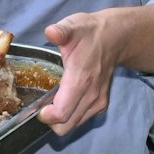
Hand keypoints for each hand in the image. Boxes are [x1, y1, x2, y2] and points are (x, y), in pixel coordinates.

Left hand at [38, 10, 125, 134]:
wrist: (116, 38)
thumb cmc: (89, 33)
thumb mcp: (73, 26)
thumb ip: (61, 31)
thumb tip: (52, 32)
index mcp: (81, 79)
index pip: (62, 113)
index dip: (46, 115)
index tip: (38, 106)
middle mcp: (91, 95)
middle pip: (65, 126)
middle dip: (50, 121)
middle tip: (42, 105)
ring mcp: (98, 102)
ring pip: (73, 126)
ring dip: (60, 120)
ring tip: (52, 102)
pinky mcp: (102, 105)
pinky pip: (81, 120)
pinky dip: (71, 116)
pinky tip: (65, 101)